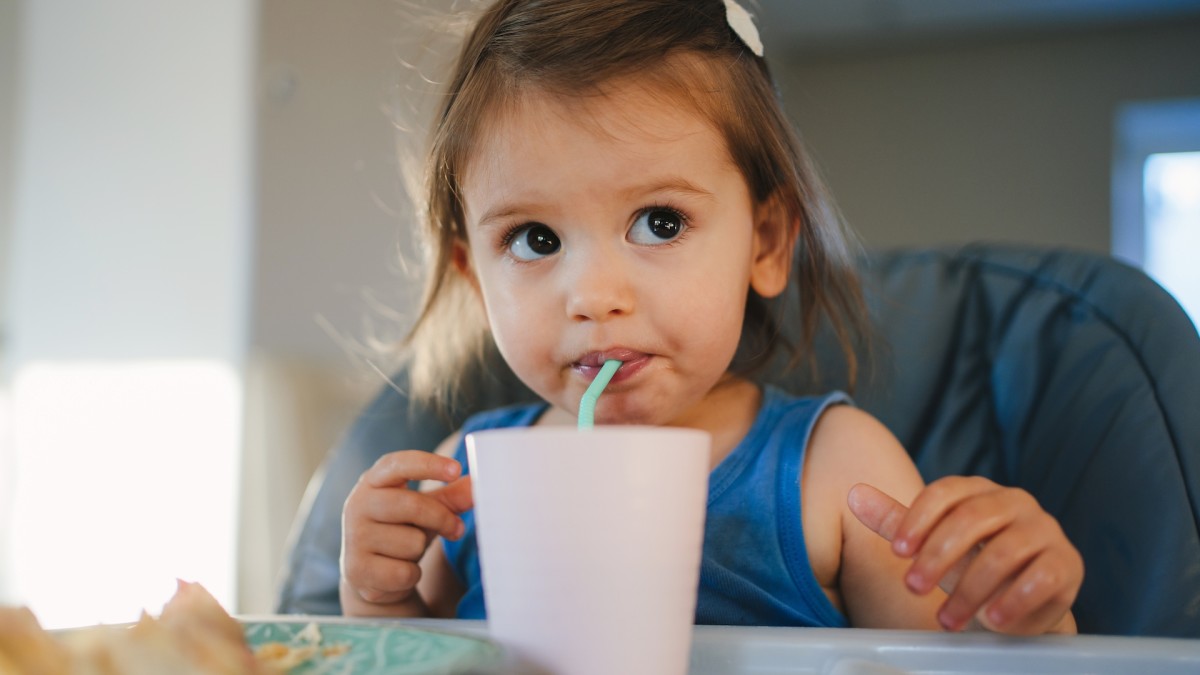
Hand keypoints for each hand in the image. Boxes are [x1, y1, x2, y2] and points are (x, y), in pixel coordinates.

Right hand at [340, 451, 472, 615]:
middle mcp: (358, 504)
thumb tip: (476, 484)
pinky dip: (412, 575)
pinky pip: (404, 572)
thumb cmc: (401, 531)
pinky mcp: (357, 569)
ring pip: (411, 542)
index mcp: (373, 481)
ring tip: (407, 552)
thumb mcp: (426, 509)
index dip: (428, 465)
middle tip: (457, 529)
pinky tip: (399, 572)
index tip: (456, 469)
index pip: (398, 464)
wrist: (370, 575)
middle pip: (412, 505)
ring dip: (420, 550)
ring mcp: (354, 537)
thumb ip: (450, 497)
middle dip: (442, 519)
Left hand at [847, 477, 1082, 633]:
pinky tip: (992, 621)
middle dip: (937, 557)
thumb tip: (853, 493)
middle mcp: (1015, 501)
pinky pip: (1042, 576)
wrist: (1021, 604)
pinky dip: (1014, 600)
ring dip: (971, 590)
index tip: (896, 553)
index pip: (945, 492)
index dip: (917, 519)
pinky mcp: (1067, 562)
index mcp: (979, 490)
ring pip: (1004, 552)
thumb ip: (896, 521)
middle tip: (912, 588)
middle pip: (972, 519)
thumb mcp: (930, 545)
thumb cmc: (970, 566)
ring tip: (947, 620)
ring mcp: (1044, 529)